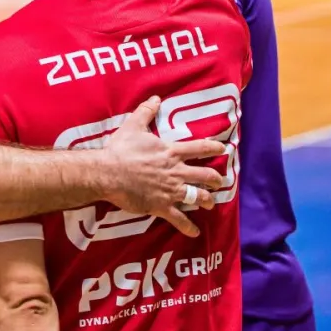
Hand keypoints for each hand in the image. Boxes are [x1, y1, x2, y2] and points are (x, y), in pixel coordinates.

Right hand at [100, 97, 224, 237]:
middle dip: (215, 179)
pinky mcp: (161, 205)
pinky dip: (188, 227)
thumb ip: (146, 112)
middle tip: (219, 181)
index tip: (223, 149)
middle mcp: (176, 171)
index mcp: (171, 152)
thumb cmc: (120, 150)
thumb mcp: (133, 126)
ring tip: (211, 202)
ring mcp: (170, 190)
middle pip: (205, 175)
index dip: (213, 148)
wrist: (108, 172)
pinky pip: (179, 219)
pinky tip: (195, 232)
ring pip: (197, 196)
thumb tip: (156, 98)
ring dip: (207, 200)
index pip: (199, 149)